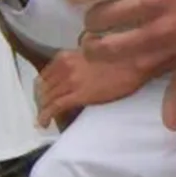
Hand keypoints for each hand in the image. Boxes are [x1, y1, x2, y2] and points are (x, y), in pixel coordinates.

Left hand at [33, 47, 158, 127]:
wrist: (134, 61)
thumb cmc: (121, 57)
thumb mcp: (90, 53)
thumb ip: (78, 60)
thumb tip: (75, 70)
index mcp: (66, 55)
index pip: (45, 74)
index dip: (42, 88)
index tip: (44, 96)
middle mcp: (64, 66)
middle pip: (43, 87)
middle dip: (41, 100)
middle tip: (44, 110)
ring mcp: (70, 81)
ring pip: (46, 97)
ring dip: (42, 109)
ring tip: (44, 118)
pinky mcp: (78, 95)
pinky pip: (54, 107)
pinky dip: (45, 116)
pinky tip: (44, 122)